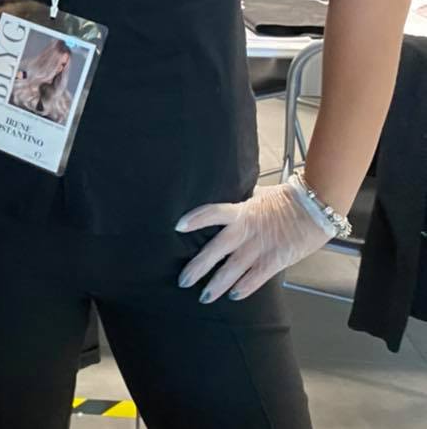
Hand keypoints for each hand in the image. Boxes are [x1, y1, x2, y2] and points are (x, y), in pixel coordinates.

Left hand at [175, 183, 333, 303]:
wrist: (315, 207)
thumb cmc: (286, 200)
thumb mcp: (258, 196)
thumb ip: (241, 204)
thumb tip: (228, 205)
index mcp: (241, 211)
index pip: (212, 213)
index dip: (195, 219)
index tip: (178, 227)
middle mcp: (246, 231)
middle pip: (216, 250)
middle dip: (198, 267)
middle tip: (183, 280)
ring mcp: (260, 247)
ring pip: (233, 269)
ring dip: (217, 285)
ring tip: (204, 297)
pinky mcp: (275, 261)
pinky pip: (256, 278)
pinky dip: (244, 288)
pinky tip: (233, 296)